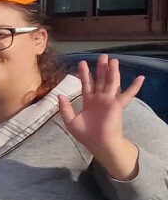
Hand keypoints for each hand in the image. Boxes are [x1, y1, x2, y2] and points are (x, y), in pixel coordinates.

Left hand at [57, 56, 142, 179]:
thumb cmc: (86, 134)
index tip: (82, 63)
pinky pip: (128, 94)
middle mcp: (100, 99)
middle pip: (101, 80)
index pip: (86, 84)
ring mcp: (109, 101)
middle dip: (101, 68)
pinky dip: (135, 86)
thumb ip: (65, 107)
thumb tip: (59, 95)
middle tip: (102, 56)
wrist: (99, 143)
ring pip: (112, 82)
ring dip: (113, 71)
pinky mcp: (118, 105)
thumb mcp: (70, 120)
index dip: (85, 74)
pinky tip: (141, 77)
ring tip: (114, 60)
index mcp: (89, 101)